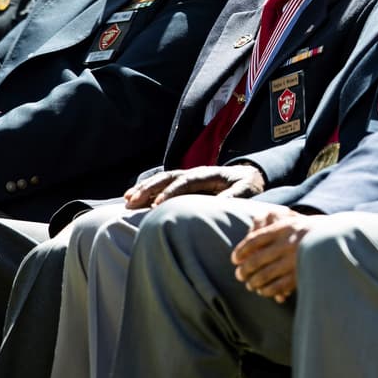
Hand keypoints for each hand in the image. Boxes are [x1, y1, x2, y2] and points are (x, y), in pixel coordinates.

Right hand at [124, 164, 266, 208]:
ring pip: (161, 180)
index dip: (171, 192)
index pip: (185, 181)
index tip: (158, 204)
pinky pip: (162, 186)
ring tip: (127, 200)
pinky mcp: (184, 185)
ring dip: (144, 189)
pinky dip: (147, 191)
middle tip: (132, 201)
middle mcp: (194, 173)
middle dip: (149, 189)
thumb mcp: (247, 190)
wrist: (250, 176)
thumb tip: (221, 202)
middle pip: (167, 178)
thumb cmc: (248, 185)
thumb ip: (235, 195)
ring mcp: (188, 178)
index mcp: (208, 174)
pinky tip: (132, 199)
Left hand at [230, 206, 313, 302]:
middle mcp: (288, 243)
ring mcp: (294, 260)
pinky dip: (268, 290)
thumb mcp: (296, 222)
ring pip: (265, 274)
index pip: (255, 240)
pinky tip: (264, 292)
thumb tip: (254, 225)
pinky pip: (278, 286)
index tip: (234, 258)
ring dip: (254, 282)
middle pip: (257, 259)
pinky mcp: (301, 274)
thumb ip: (276, 226)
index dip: (241, 250)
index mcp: (284, 228)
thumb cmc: (314, 231)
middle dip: (245, 269)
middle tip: (239, 274)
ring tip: (250, 284)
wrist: (341, 239)